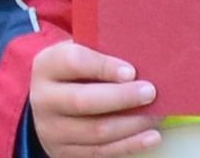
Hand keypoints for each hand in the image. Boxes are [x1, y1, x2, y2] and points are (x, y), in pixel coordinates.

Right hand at [26, 37, 160, 157]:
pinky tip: (151, 136)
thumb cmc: (76, 72)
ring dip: (130, 125)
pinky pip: (100, 152)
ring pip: (95, 131)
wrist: (50, 104)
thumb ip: (102, 52)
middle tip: (150, 92)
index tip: (131, 71)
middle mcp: (44, 100)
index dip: (104, 67)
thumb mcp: (79, 52)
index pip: (73, 63)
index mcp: (47, 66)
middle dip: (121, 98)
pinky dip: (129, 145)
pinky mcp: (64, 152)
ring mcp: (52, 130)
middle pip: (83, 101)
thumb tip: (142, 59)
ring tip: (155, 115)